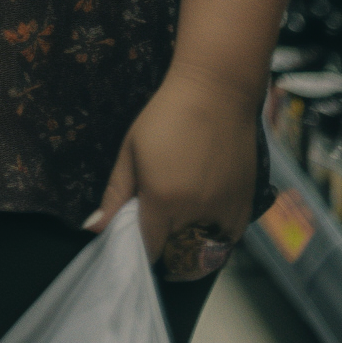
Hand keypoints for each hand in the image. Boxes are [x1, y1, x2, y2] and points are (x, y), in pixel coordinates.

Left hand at [86, 65, 257, 278]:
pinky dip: (215, 231)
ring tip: (181, 205)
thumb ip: (115, 194)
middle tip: (157, 212)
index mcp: (162, 199)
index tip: (135, 240)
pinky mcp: (246, 208)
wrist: (215, 94)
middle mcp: (195, 213)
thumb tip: (95, 229)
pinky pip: (228, 236)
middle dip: (163, 238)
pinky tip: (204, 206)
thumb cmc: (164, 116)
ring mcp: (225, 213)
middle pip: (175, 247)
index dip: (140, 248)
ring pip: (203, 245)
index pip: (150, 247)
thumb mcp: (131, 151)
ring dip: (190, 236)